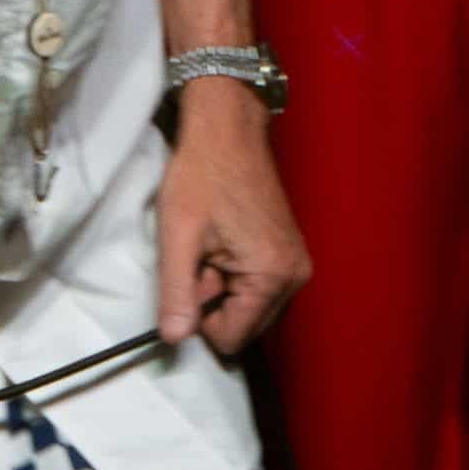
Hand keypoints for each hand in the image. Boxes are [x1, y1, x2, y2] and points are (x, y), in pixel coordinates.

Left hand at [156, 80, 310, 354]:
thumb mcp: (178, 235)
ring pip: (247, 305)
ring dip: (220, 284)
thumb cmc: (199, 175)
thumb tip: (174, 342)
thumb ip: (177, 292)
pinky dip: (232, 271)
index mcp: (273, 277)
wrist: (226, 128)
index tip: (189, 273)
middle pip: (243, 324)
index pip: (232, 339)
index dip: (199, 316)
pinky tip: (221, 237)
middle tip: (199, 252)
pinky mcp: (287, 251)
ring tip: (209, 242)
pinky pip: (255, 284)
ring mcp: (295, 264)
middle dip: (213, 299)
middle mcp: (296, 277)